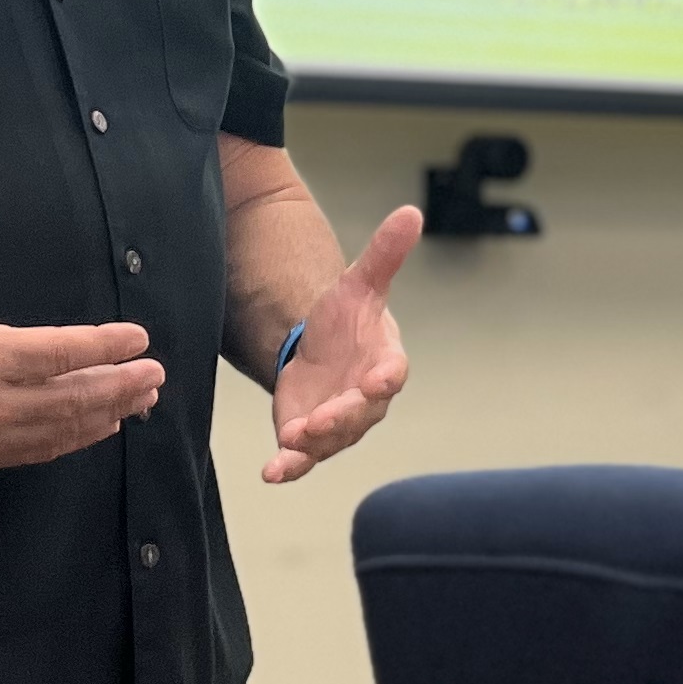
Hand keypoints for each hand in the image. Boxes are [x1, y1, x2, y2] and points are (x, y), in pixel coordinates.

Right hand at [0, 175, 161, 468]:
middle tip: (155, 374)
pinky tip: (98, 427)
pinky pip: (36, 450)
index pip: (61, 354)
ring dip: (105, 415)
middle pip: (72, 398)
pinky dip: (72, 439)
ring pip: (59, 430)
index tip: (138, 339)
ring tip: (141, 401)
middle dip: (120, 386)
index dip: (105, 347)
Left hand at [263, 203, 417, 484]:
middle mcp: (365, 400)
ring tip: (291, 441)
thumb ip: (384, 254)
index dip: (385, 378)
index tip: (377, 379)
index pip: (393, 373)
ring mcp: (337, 422)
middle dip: (341, 419)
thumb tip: (411, 212)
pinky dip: (288, 467)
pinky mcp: (308, 437)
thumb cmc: (348, 318)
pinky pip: (302, 458)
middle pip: (360, 414)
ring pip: (330, 440)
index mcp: (384, 362)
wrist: (319, 348)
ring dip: (312, 444)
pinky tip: (271, 472)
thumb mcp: (359, 283)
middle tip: (319, 420)